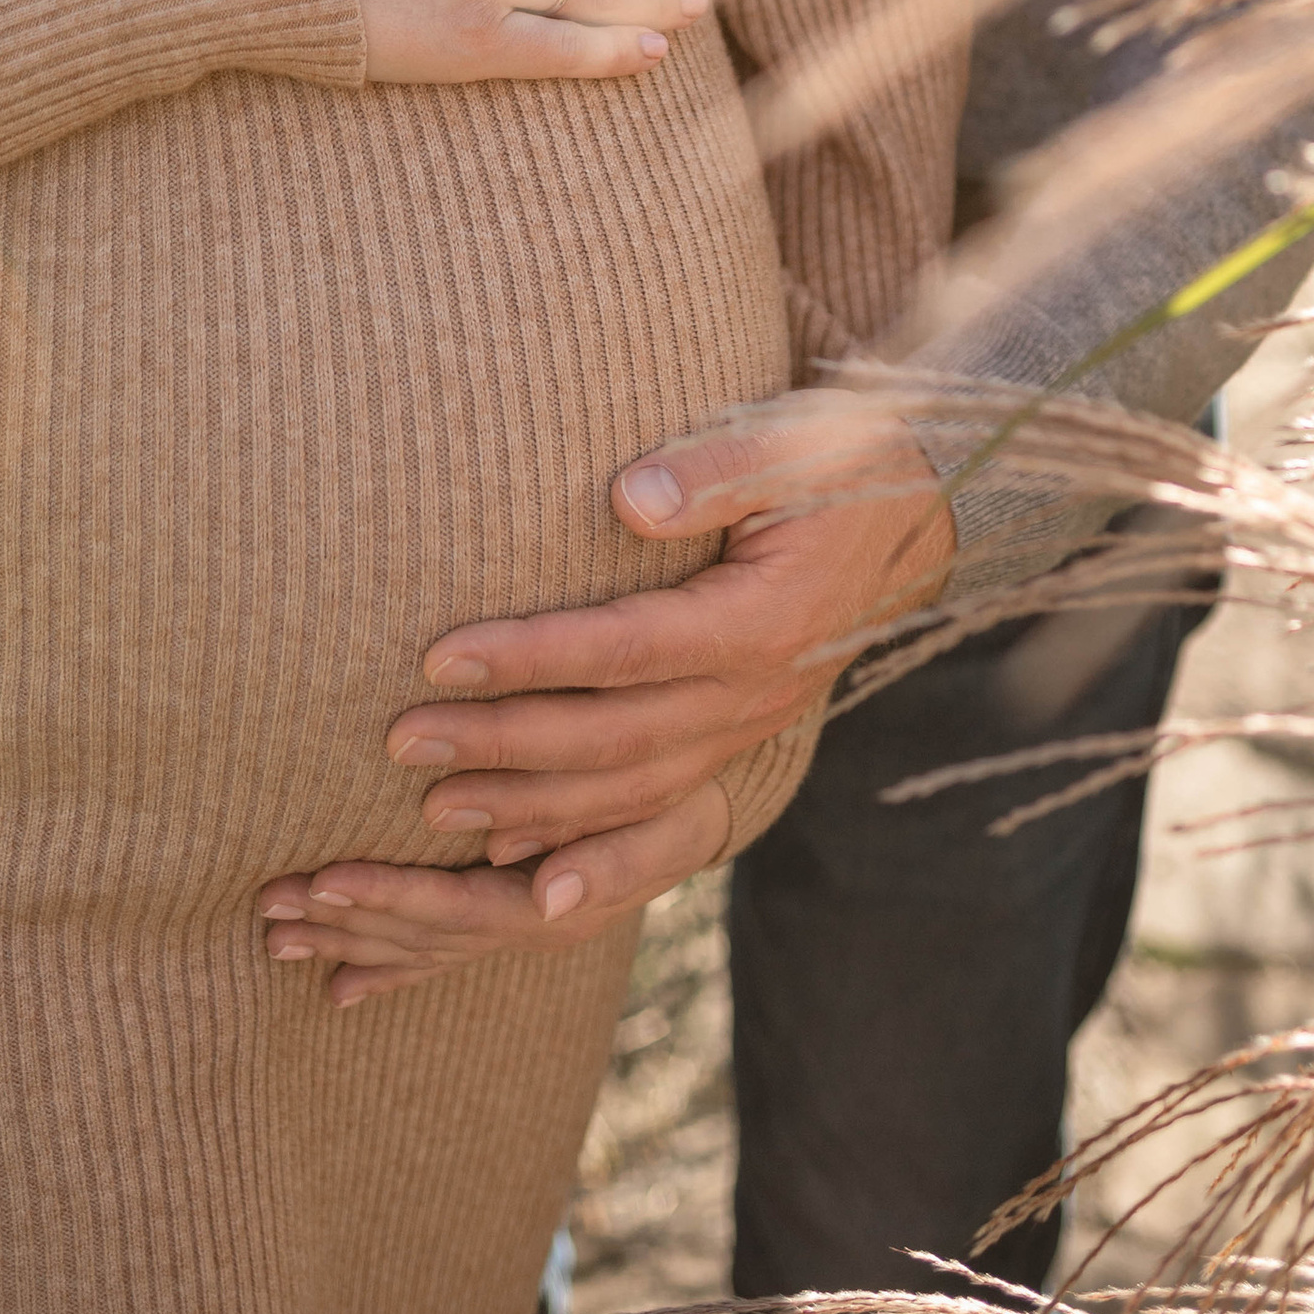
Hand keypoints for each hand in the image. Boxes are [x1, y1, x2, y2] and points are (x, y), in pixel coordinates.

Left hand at [256, 394, 953, 998]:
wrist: (912, 516)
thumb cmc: (835, 463)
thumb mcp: (787, 447)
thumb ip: (712, 472)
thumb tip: (626, 498)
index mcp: (759, 621)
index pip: (624, 648)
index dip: (530, 656)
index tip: (439, 657)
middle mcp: (753, 695)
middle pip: (612, 736)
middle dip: (501, 744)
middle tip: (401, 741)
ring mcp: (747, 731)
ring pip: (629, 790)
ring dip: (529, 807)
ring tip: (433, 809)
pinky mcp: (737, 745)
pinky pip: (658, 815)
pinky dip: (587, 847)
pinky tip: (517, 866)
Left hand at [261, 785, 734, 1005]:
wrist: (704, 801)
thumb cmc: (683, 795)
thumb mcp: (666, 823)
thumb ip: (613, 858)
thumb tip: (544, 902)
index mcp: (554, 906)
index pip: (454, 910)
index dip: (387, 898)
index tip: (321, 880)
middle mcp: (525, 927)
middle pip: (422, 934)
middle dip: (344, 924)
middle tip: (271, 910)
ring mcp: (512, 927)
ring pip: (419, 946)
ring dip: (346, 942)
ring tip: (275, 934)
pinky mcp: (505, 916)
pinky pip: (437, 950)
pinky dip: (383, 966)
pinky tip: (334, 987)